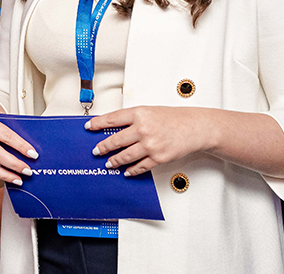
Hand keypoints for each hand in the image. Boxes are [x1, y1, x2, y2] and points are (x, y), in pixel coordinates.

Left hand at [87, 106, 209, 176]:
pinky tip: (126, 171)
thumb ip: (133, 119)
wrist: (194, 127)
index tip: (88, 127)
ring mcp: (150, 145)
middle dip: (103, 147)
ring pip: (125, 156)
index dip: (98, 124)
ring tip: (108, 163)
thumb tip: (114, 127)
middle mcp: (143, 129)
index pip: (112, 119)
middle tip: (96, 151)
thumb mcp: (150, 111)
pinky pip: (140, 166)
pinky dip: (131, 170)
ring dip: (114, 161)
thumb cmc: (173, 118)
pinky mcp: (158, 158)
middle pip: (115, 140)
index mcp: (140, 114)